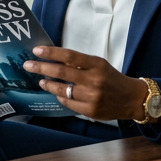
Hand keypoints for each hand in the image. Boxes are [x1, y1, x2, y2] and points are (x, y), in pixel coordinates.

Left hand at [24, 46, 151, 122]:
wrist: (132, 99)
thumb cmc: (112, 78)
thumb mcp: (99, 65)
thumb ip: (80, 63)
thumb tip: (55, 60)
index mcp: (97, 64)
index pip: (69, 56)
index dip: (51, 53)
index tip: (37, 50)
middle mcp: (94, 80)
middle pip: (62, 72)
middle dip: (42, 68)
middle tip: (28, 65)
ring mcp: (92, 97)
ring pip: (62, 90)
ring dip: (48, 84)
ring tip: (41, 80)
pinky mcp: (90, 111)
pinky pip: (68, 102)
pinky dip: (60, 96)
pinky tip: (56, 92)